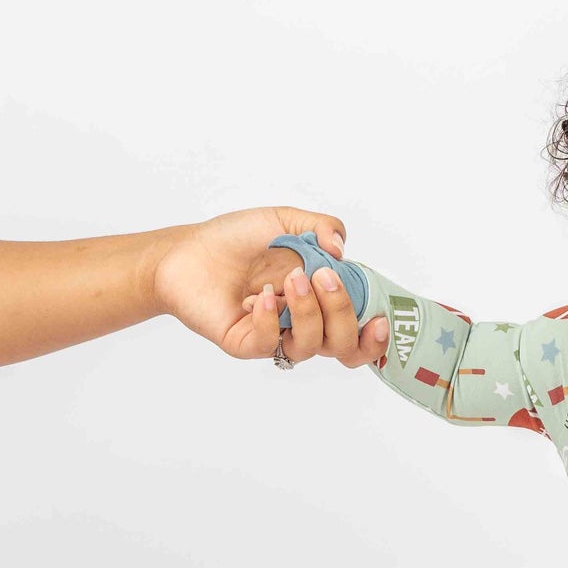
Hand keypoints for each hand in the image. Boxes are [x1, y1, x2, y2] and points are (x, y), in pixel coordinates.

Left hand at [150, 207, 390, 364]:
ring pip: (311, 346)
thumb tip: (342, 250)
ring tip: (289, 279)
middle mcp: (304, 324)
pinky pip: (269, 344)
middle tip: (322, 276)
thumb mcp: (285, 221)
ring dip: (308, 312)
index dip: (375, 336)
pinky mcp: (247, 344)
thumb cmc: (235, 238)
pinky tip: (258, 296)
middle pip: (343, 345)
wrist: (186, 251)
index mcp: (323, 302)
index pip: (359, 333)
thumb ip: (321, 227)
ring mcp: (276, 337)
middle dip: (342, 312)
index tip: (381, 320)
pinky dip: (269, 318)